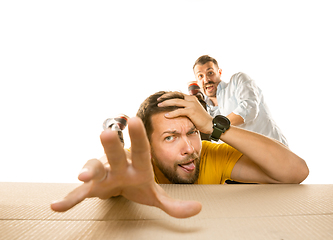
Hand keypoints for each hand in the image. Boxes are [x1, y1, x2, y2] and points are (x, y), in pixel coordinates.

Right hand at [50, 117, 201, 217]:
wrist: (118, 184)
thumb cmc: (137, 184)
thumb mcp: (155, 195)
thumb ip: (174, 204)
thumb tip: (197, 209)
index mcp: (138, 165)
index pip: (141, 149)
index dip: (138, 137)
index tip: (134, 120)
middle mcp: (119, 165)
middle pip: (116, 154)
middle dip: (112, 145)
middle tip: (108, 131)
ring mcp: (104, 175)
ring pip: (95, 167)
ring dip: (88, 169)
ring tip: (82, 175)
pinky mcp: (91, 187)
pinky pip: (80, 193)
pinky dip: (70, 199)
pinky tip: (56, 206)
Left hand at [158, 93, 212, 133]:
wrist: (210, 124)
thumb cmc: (201, 120)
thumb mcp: (192, 111)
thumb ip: (185, 108)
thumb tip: (176, 109)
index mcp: (191, 98)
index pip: (178, 93)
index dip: (169, 95)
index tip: (162, 98)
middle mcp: (191, 99)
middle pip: (176, 95)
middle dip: (166, 97)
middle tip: (158, 100)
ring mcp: (192, 104)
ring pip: (176, 101)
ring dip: (166, 103)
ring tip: (159, 105)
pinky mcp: (192, 111)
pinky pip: (179, 111)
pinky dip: (171, 113)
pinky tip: (166, 115)